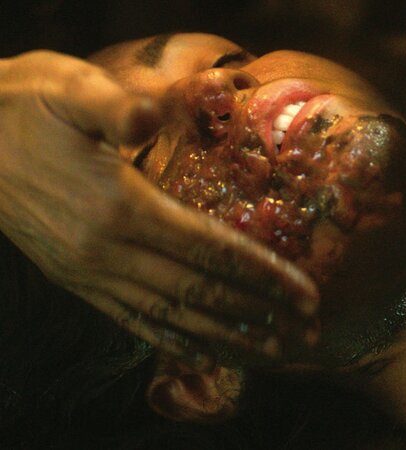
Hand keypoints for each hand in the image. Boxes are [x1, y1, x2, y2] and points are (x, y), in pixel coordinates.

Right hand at [0, 51, 318, 368]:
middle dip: (259, 311)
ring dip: (226, 335)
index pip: (210, 250)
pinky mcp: (76, 279)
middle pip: (200, 291)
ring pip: (171, 315)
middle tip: (304, 329)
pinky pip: (133, 319)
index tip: (304, 292)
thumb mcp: (70, 90)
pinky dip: (174, 338)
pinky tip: (203, 350)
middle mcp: (107, 252)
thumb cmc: (26, 107)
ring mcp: (89, 272)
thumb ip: (116, 107)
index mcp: (118, 207)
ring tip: (271, 349)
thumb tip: (150, 116)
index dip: (263, 273)